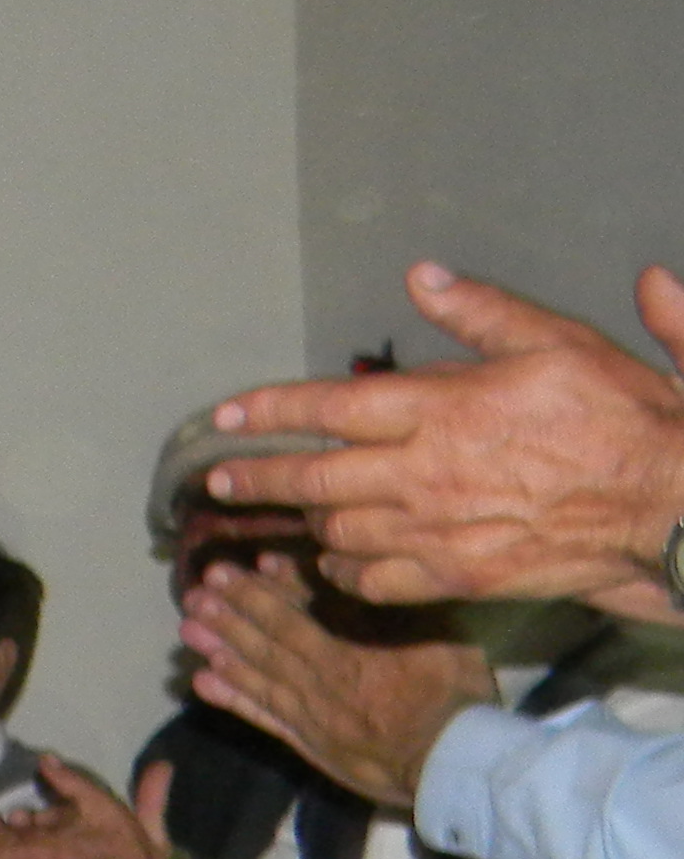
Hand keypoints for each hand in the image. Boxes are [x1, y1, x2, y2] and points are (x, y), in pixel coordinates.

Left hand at [179, 554, 496, 809]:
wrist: (451, 764)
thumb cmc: (454, 694)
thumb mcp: (439, 635)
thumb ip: (394, 610)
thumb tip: (357, 579)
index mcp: (353, 647)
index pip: (299, 612)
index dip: (264, 589)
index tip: (237, 569)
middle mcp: (322, 676)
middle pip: (269, 640)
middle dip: (230, 613)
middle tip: (195, 590)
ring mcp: (310, 712)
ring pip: (257, 674)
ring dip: (220, 649)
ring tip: (186, 628)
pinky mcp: (308, 742)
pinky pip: (264, 717)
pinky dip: (232, 698)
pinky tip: (202, 680)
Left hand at [205, 263, 683, 618]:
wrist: (668, 502)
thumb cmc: (621, 416)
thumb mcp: (558, 342)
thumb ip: (481, 313)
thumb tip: (421, 277)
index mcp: (441, 410)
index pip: (328, 409)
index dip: (269, 411)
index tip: (224, 417)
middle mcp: (423, 473)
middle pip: (314, 479)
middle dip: (258, 479)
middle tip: (220, 482)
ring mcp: (435, 531)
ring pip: (338, 531)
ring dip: (308, 520)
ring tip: (289, 512)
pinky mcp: (455, 575)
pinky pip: (373, 580)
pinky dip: (344, 570)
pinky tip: (337, 559)